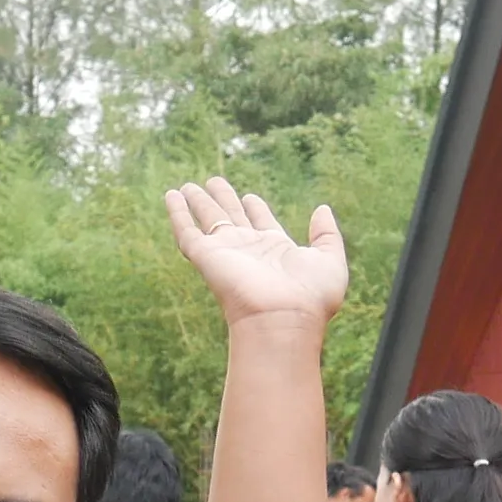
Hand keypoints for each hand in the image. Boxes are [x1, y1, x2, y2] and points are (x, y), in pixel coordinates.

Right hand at [163, 176, 348, 330]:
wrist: (284, 320)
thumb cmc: (310, 298)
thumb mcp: (330, 260)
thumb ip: (327, 233)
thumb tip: (322, 208)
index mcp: (276, 249)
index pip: (261, 223)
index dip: (255, 208)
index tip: (250, 196)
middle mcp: (249, 249)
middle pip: (232, 217)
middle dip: (224, 199)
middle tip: (214, 181)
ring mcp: (226, 252)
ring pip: (208, 220)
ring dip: (198, 202)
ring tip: (189, 185)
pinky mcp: (206, 257)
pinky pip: (187, 231)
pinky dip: (177, 213)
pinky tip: (170, 195)